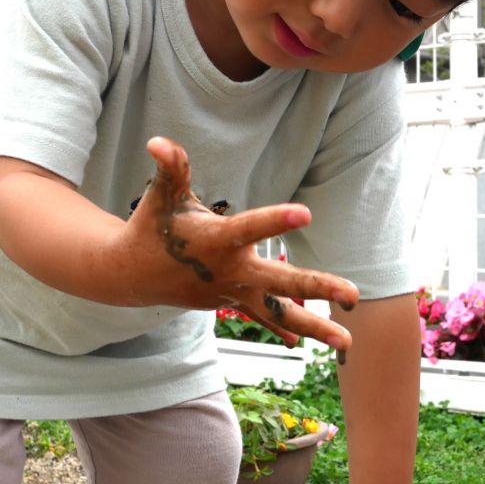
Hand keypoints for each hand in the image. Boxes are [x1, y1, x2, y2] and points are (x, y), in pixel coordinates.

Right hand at [118, 137, 358, 350]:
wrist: (130, 275)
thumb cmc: (152, 227)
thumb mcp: (162, 196)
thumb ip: (170, 168)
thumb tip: (159, 142)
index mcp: (217, 241)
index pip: (251, 228)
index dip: (276, 220)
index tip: (306, 213)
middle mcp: (230, 271)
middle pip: (280, 282)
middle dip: (318, 288)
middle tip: (354, 295)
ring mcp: (232, 292)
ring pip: (279, 312)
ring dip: (315, 327)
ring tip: (348, 341)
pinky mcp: (231, 301)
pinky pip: (264, 317)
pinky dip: (285, 328)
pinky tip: (310, 342)